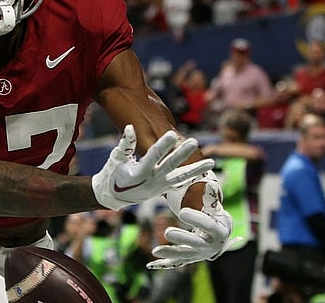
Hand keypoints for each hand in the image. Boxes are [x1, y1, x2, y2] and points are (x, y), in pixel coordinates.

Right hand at [91, 125, 213, 209]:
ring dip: (196, 169)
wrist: (114, 196)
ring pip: (180, 177)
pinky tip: (205, 169)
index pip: (153, 157)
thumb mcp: (116, 159)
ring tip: (211, 162)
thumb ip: (125, 144)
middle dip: (182, 153)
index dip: (162, 145)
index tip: (172, 134)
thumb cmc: (113, 173)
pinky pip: (180, 182)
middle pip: (170, 166)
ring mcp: (159, 187)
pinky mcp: (164, 189)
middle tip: (194, 141)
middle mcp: (151, 181)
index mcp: (138, 173)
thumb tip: (130, 127)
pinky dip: (192, 176)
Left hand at [147, 181, 239, 268]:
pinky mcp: (189, 259)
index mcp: (220, 231)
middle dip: (182, 239)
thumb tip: (209, 183)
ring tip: (155, 251)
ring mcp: (199, 255)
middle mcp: (211, 246)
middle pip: (196, 244)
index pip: (209, 225)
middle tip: (167, 232)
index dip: (197, 219)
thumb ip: (210, 196)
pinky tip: (151, 265)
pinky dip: (164, 264)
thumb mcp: (216, 207)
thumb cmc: (216, 217)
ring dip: (170, 253)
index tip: (182, 211)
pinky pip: (176, 262)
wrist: (218, 236)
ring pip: (184, 255)